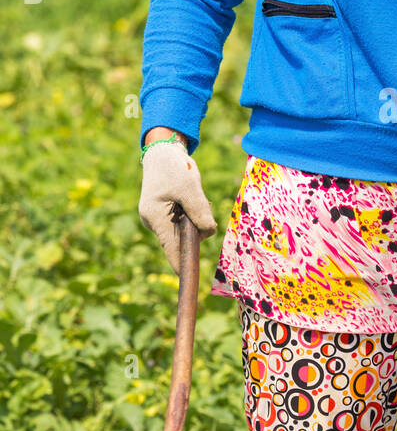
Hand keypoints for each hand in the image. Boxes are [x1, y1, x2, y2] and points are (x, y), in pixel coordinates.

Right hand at [139, 138, 216, 273]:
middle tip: (197, 201)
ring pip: (185, 229)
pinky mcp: (165, 215)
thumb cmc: (174, 168)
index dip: (180, 262)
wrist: (162, 153)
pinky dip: (192, 213)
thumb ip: (200, 211)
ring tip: (191, 194)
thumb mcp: (190, 187)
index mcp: (155, 217)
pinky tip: (189, 197)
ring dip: (195, 217)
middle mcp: (154, 222)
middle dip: (196, 228)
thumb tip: (208, 232)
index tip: (186, 277)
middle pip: (181, 238)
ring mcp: (158, 219)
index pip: (170, 247)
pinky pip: (184, 222)